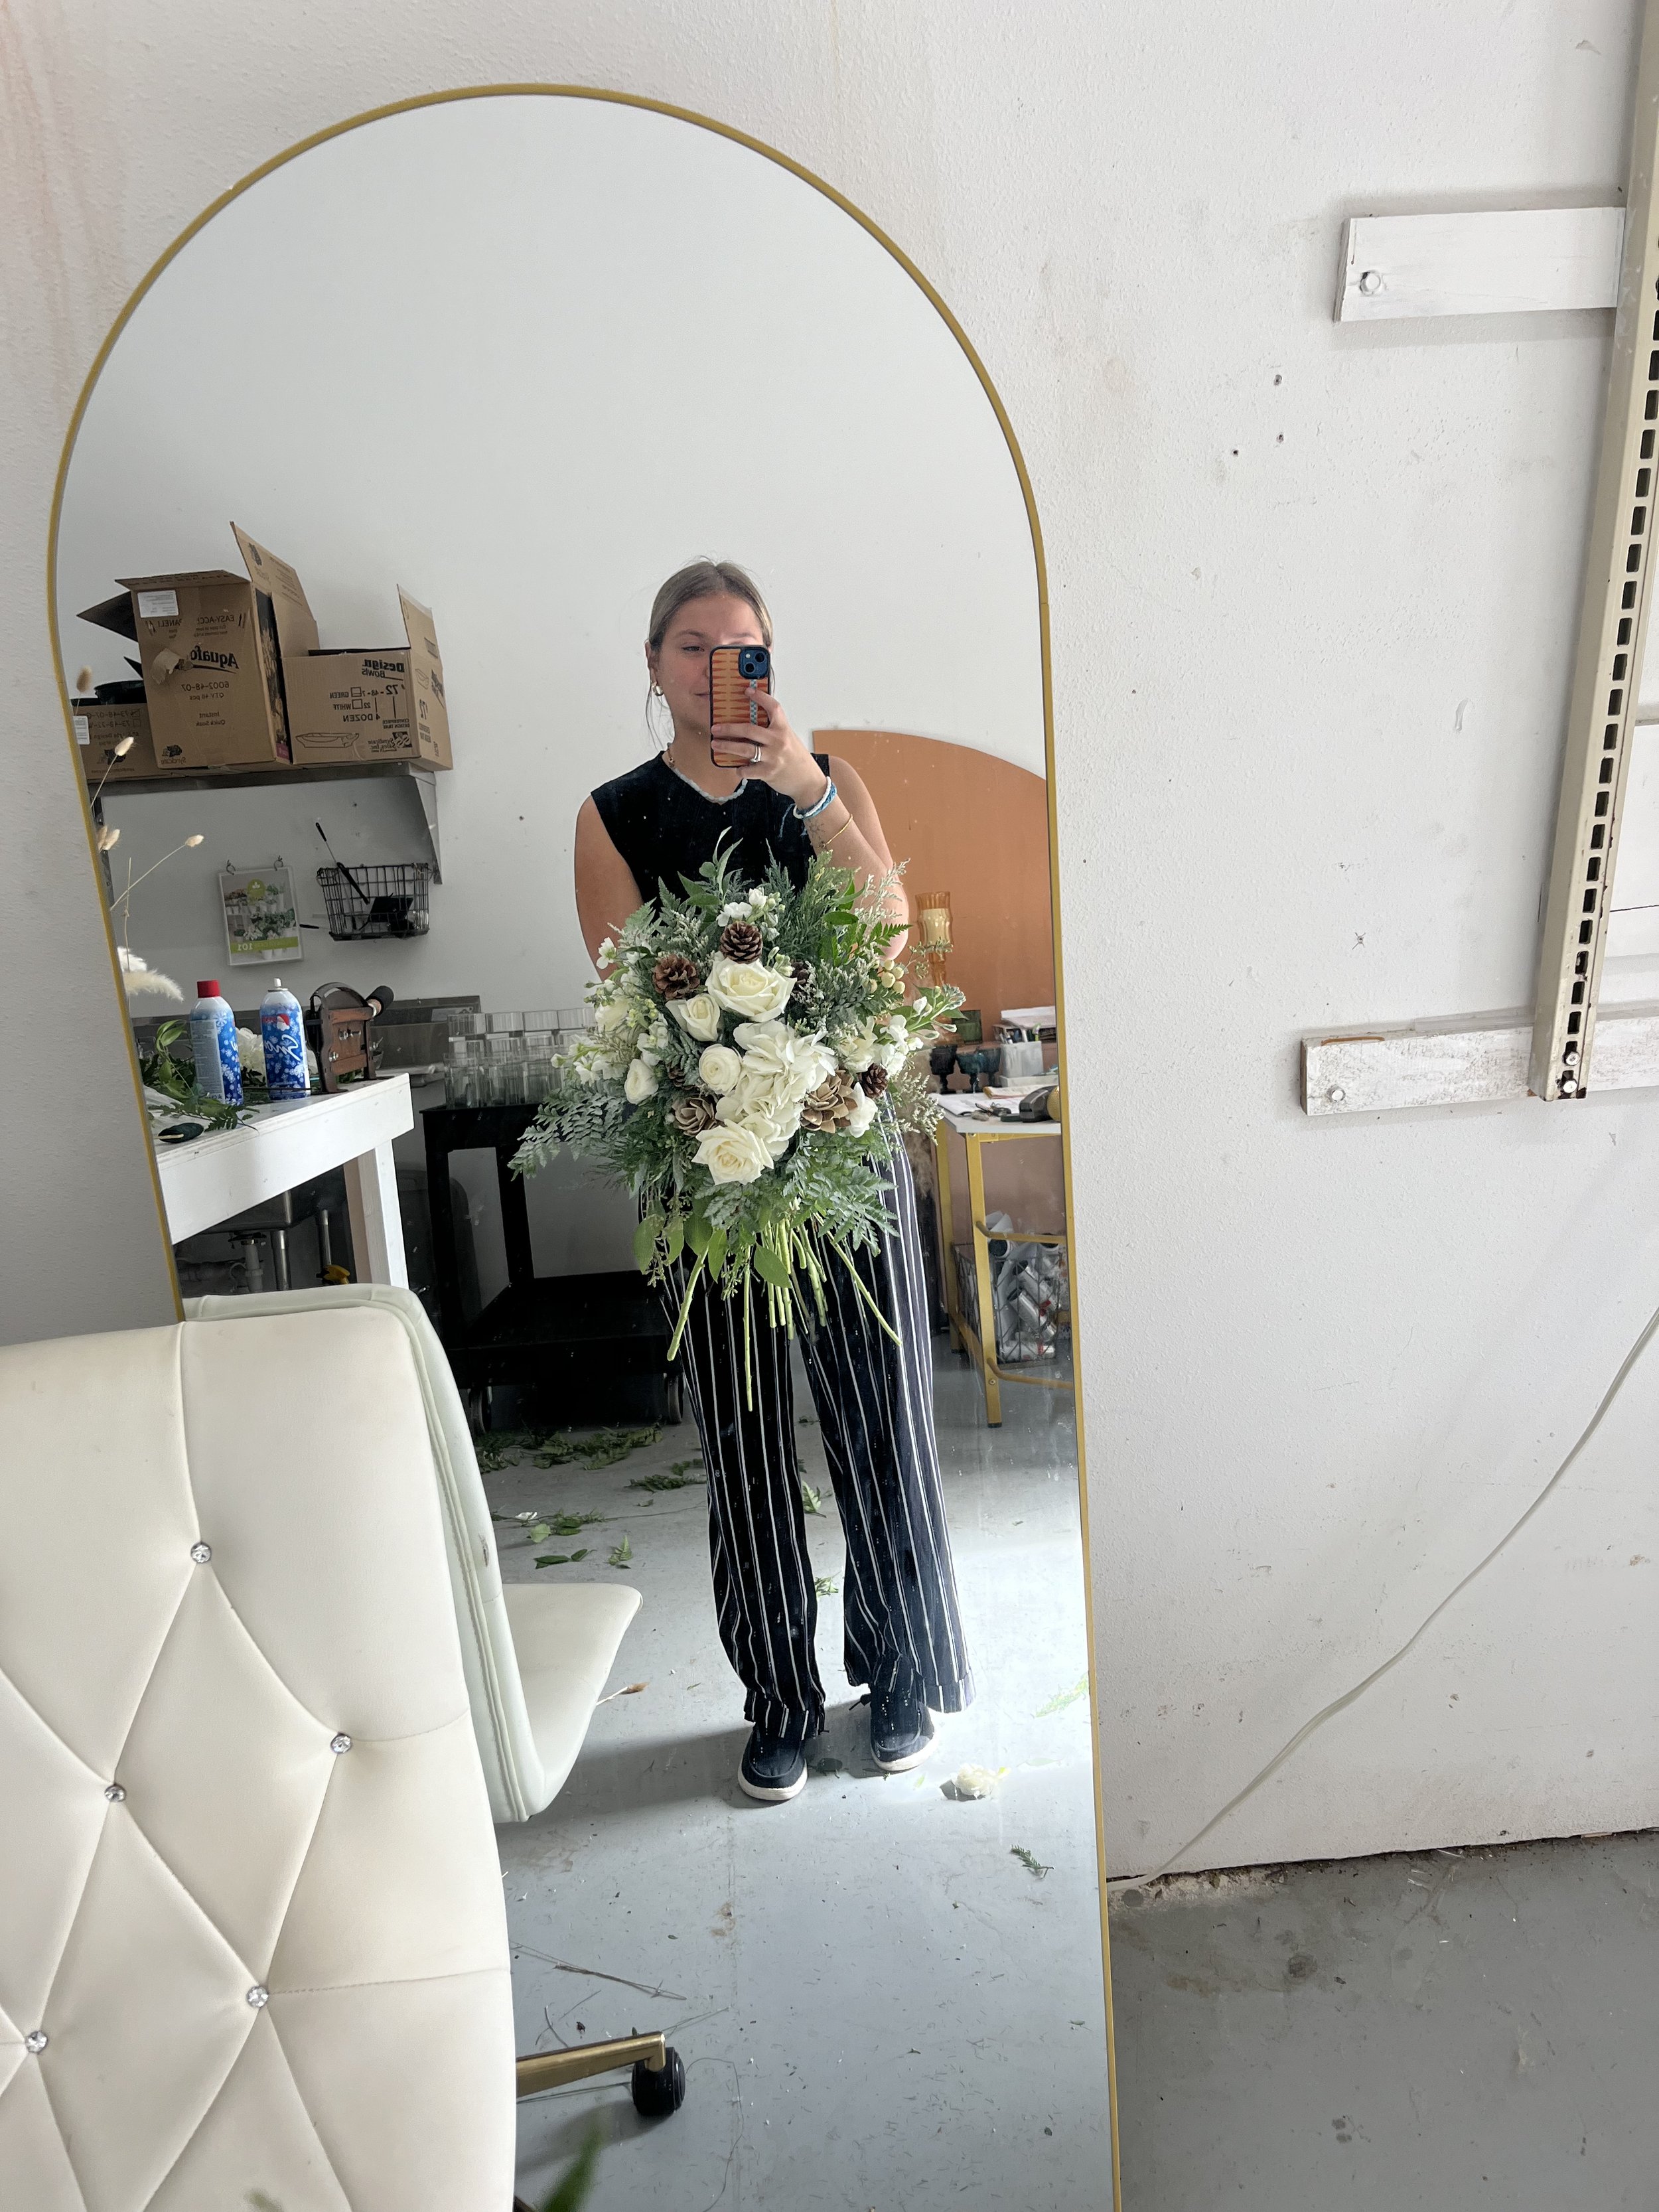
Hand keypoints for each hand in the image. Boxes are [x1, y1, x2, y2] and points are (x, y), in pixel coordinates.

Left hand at [710, 685, 825, 809]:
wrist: (807, 781)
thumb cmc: (796, 759)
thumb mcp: (788, 739)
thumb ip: (773, 731)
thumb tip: (751, 724)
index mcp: (784, 729)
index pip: (773, 707)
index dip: (760, 697)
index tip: (748, 691)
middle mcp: (778, 741)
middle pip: (749, 730)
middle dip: (729, 728)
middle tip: (717, 728)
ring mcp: (773, 757)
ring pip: (744, 749)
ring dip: (727, 746)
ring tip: (716, 744)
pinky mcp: (768, 772)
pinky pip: (748, 770)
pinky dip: (740, 769)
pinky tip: (737, 767)